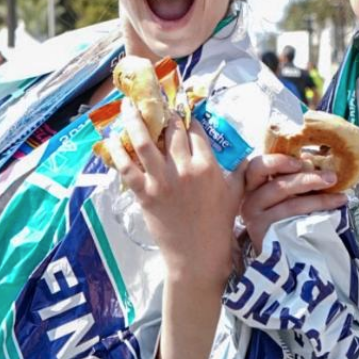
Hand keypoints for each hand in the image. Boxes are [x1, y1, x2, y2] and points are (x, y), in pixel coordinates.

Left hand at [102, 100, 243, 290]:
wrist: (197, 255)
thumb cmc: (219, 225)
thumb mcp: (235, 194)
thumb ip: (240, 171)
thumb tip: (246, 155)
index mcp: (208, 166)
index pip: (194, 131)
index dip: (185, 117)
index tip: (178, 108)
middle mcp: (185, 169)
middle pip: (170, 131)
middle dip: (162, 114)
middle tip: (151, 102)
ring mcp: (163, 181)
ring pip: (145, 142)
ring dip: (134, 120)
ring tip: (126, 106)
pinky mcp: (145, 195)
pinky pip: (127, 168)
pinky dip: (118, 152)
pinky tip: (111, 139)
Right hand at [241, 154, 347, 254]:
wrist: (282, 254)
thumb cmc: (284, 218)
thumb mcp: (285, 195)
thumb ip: (293, 177)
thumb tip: (309, 160)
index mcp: (253, 187)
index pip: (257, 167)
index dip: (278, 161)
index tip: (300, 162)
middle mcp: (251, 202)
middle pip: (278, 186)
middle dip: (307, 179)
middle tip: (331, 178)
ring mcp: (258, 221)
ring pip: (292, 205)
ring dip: (320, 198)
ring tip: (340, 197)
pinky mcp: (271, 237)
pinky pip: (297, 222)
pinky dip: (318, 213)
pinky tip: (334, 209)